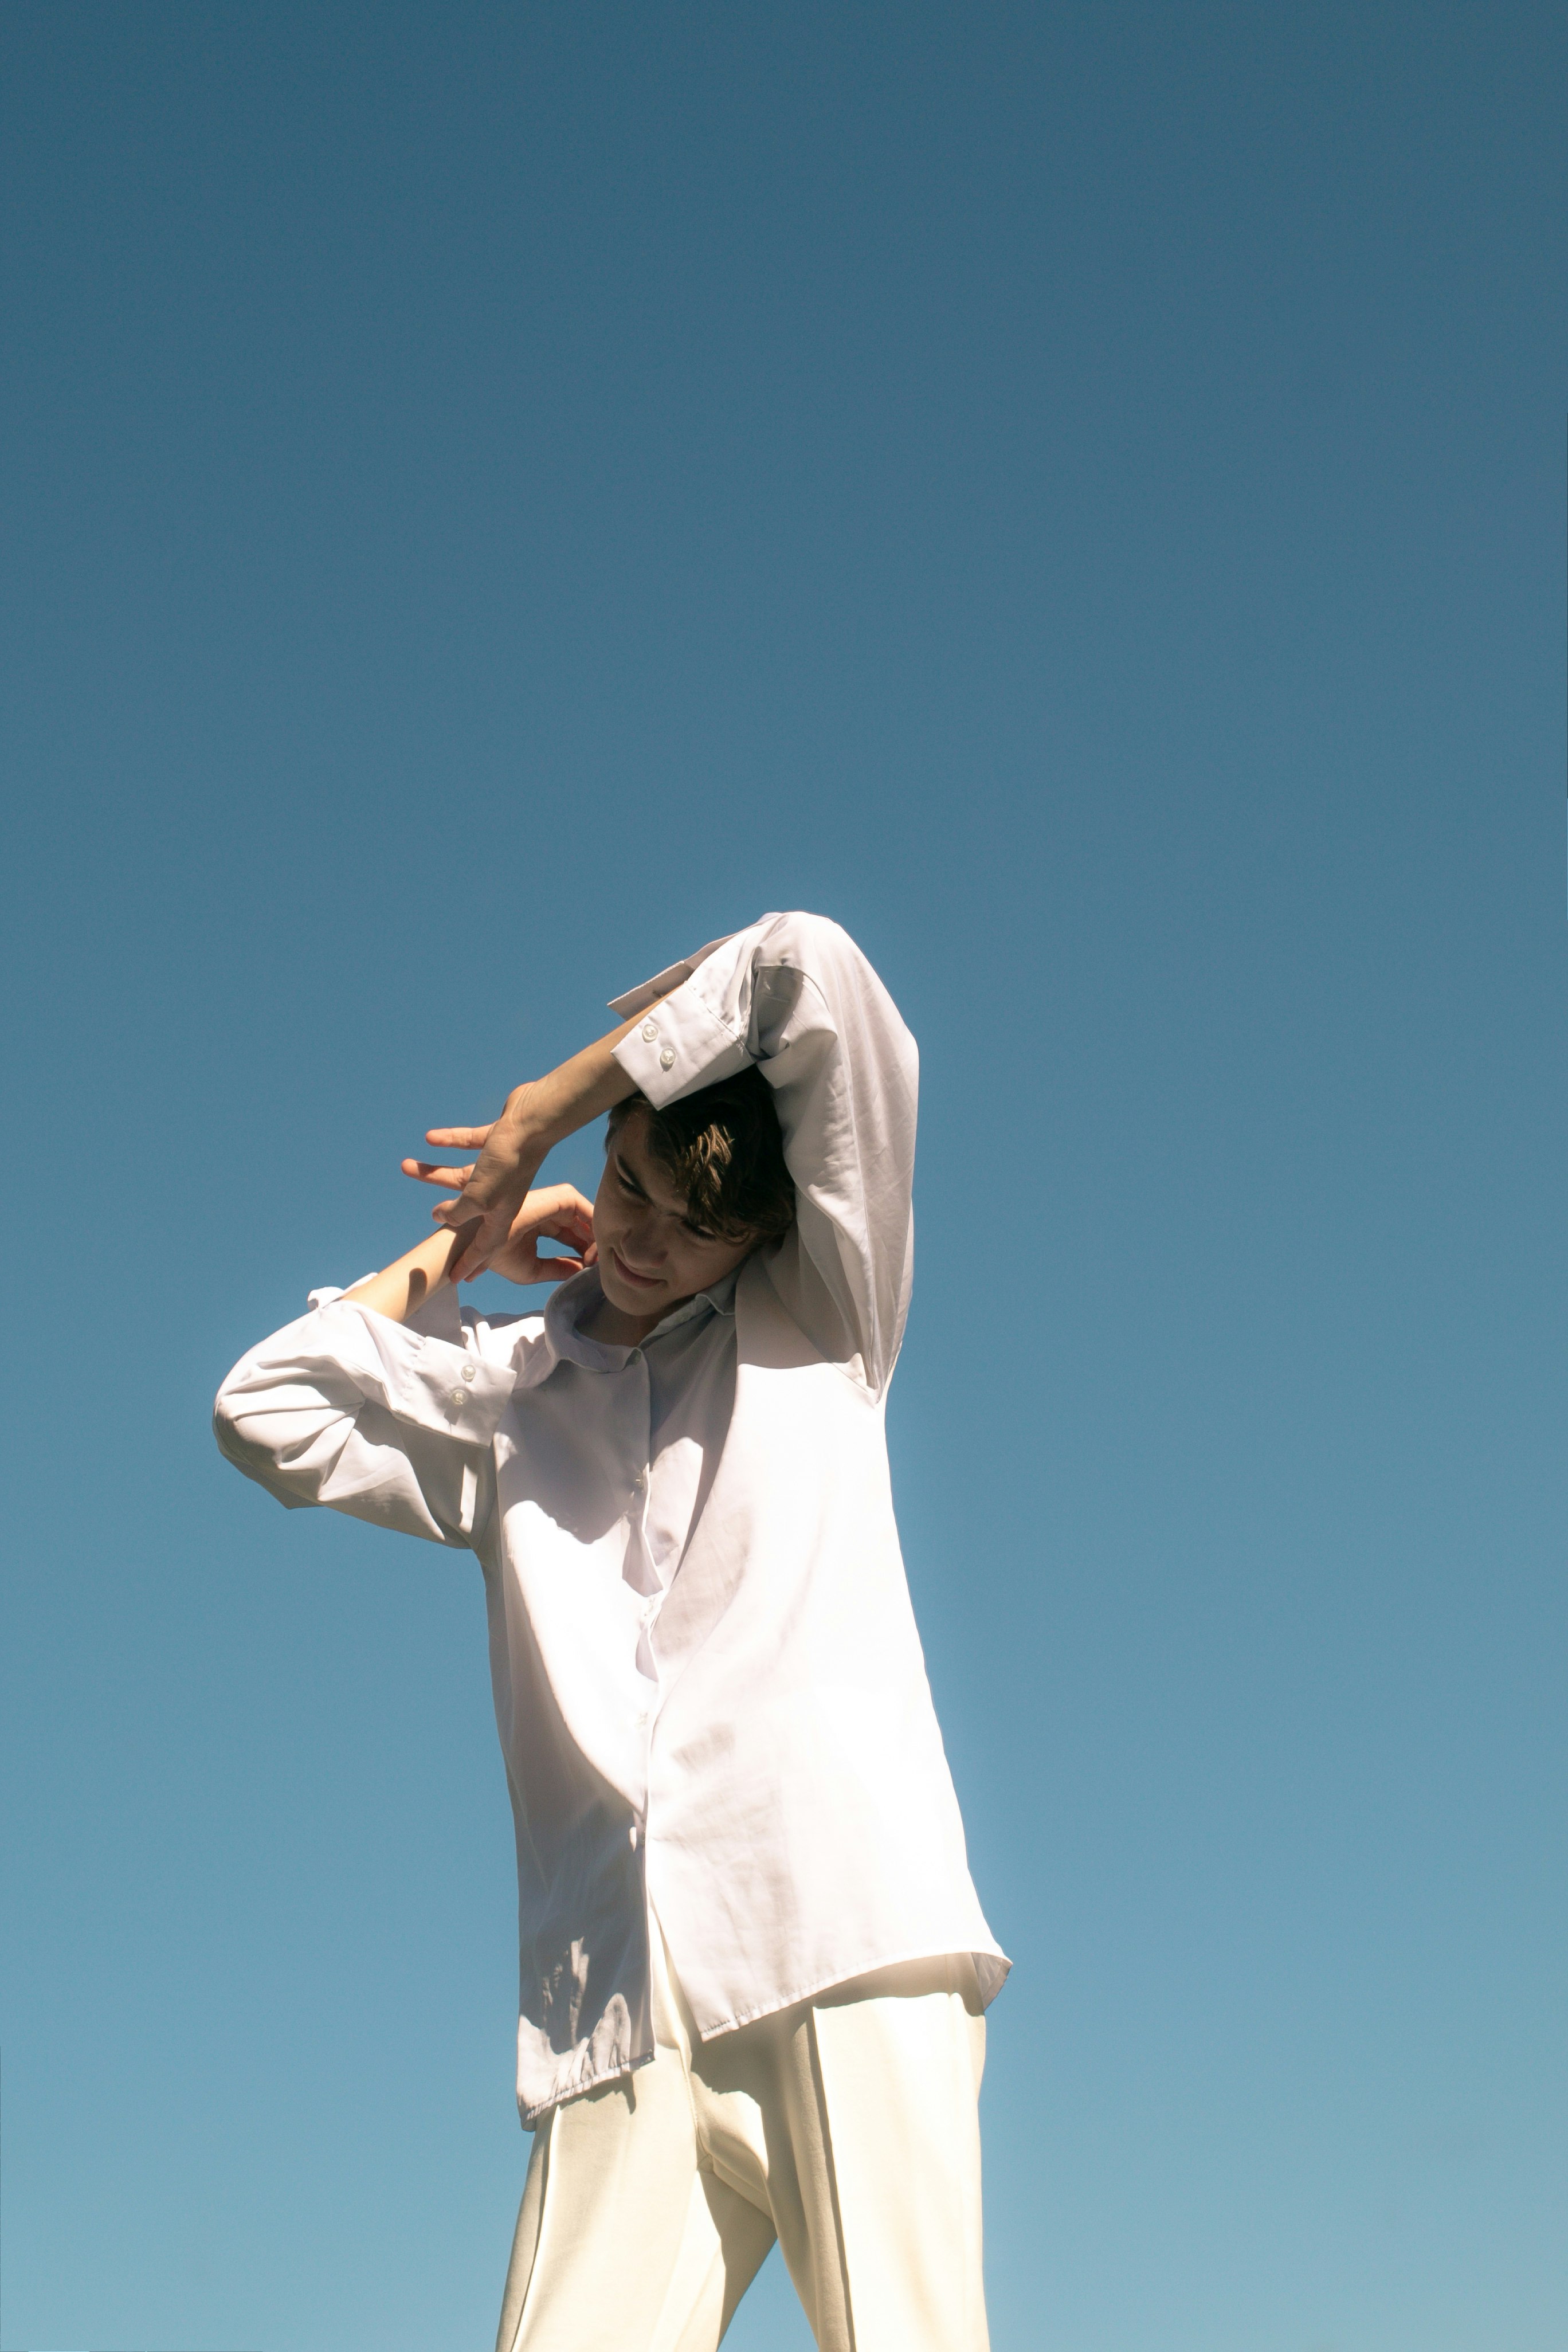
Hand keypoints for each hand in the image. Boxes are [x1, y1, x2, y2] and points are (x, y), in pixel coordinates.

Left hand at [402, 1088, 547, 1281]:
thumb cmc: (508, 1166)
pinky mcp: (496, 1142)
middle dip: (446, 1215)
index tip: (457, 1279)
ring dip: (434, 1171)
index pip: (484, 1246)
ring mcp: (498, 1167)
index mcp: (502, 1214)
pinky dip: (451, 1140)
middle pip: (468, 1210)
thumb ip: (459, 1212)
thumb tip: (442, 1217)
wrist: (533, 1123)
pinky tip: (430, 1138)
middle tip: (432, 1226)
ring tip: (406, 1166)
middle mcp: (500, 1193)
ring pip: (461, 1174)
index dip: (470, 1263)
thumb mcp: (479, 1199)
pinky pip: (468, 1143)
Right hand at [487, 1185, 596, 1286]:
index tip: (589, 1271)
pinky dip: (596, 1228)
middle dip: (595, 1246)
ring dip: (597, 1238)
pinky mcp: (559, 1197)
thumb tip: (582, 1271)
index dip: (586, 1253)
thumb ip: (559, 1269)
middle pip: (583, 1226)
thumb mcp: (533, 1269)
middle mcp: (549, 1211)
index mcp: (542, 1224)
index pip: (573, 1236)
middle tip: (599, 1266)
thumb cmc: (496, 1257)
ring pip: (588, 1217)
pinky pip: (588, 1210)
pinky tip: (594, 1249)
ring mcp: (554, 1202)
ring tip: (595, 1261)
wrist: (477, 1246)